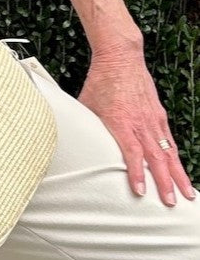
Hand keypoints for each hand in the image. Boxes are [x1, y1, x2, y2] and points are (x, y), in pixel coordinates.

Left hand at [78, 51, 195, 206]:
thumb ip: (85, 124)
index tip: (140, 191)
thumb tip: (72, 139)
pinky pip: (169, 140)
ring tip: (186, 194)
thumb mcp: (86, 103)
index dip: (136, 172)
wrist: (121, 56)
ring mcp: (153, 118)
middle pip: (156, 156)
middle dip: (164, 182)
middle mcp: (140, 122)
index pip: (132, 151)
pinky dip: (176, 157)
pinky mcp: (159, 114)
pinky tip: (180, 171)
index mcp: (121, 120)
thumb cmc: (101, 79)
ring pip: (168, 151)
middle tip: (170, 203)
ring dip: (178, 174)